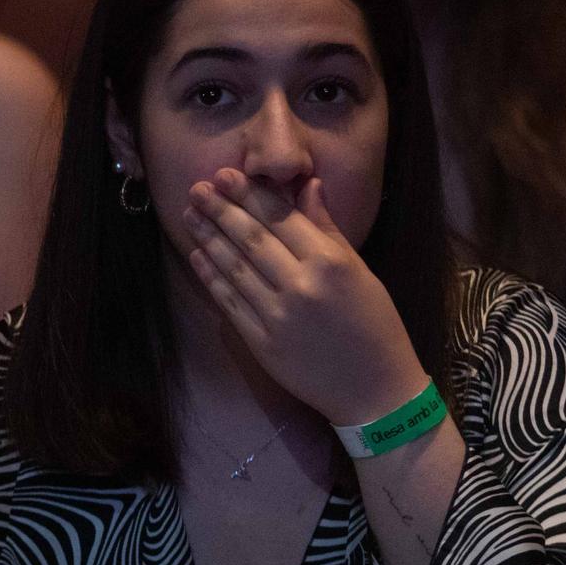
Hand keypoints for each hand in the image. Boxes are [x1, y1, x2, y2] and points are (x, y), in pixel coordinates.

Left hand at [183, 170, 428, 427]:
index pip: (280, 218)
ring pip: (234, 267)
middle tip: (197, 187)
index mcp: (330, 263)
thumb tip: (307, 185)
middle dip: (220, 209)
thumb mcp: (360, 271)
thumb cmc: (374, 325)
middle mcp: (300, 285)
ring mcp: (276, 315)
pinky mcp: (260, 342)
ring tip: (190, 214)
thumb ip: (327, 228)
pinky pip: (229, 302)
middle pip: (251, 238)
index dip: (249, 194)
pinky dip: (211, 276)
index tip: (225, 174)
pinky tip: (198, 254)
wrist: (375, 390)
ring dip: (208, 237)